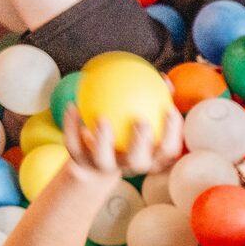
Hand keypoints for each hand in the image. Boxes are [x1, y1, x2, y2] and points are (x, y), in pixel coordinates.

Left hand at [61, 103, 183, 179]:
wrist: (96, 163)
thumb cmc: (126, 135)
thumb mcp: (142, 121)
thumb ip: (156, 101)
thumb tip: (165, 78)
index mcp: (150, 158)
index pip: (167, 151)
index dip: (173, 135)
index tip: (170, 110)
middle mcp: (130, 166)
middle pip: (139, 161)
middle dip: (141, 144)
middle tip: (141, 122)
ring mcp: (105, 167)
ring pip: (104, 159)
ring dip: (103, 140)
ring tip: (102, 118)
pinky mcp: (82, 163)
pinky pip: (75, 145)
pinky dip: (72, 126)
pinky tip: (72, 106)